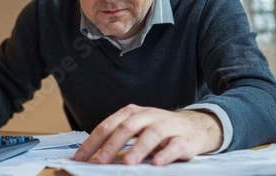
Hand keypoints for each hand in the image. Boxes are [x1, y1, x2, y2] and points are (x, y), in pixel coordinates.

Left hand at [73, 104, 222, 165]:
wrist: (194, 127)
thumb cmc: (159, 130)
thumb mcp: (137, 130)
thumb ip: (118, 140)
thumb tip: (94, 157)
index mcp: (132, 113)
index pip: (108, 126)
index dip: (93, 141)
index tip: (81, 157)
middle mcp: (148, 116)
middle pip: (128, 127)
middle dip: (113, 144)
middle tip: (102, 160)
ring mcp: (167, 126)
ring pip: (152, 134)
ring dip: (139, 148)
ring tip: (129, 163)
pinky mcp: (184, 139)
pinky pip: (174, 146)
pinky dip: (165, 154)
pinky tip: (157, 163)